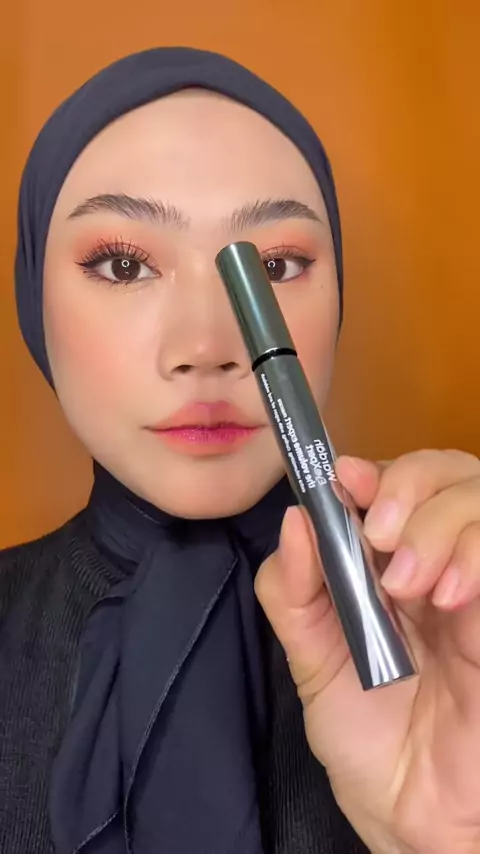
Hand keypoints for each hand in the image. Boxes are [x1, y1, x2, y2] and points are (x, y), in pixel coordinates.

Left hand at [256, 449, 479, 853]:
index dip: (372, 471)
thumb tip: (295, 520)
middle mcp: (436, 560)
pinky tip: (445, 595)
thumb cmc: (364, 734)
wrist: (413, 812)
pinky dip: (474, 556)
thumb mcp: (310, 660)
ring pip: (479, 498)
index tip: (343, 479)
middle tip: (375, 531)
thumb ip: (294, 591)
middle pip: (447, 473)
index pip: (392, 484)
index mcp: (386, 562)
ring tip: (404, 583)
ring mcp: (473, 586)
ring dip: (438, 523)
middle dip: (408, 485)